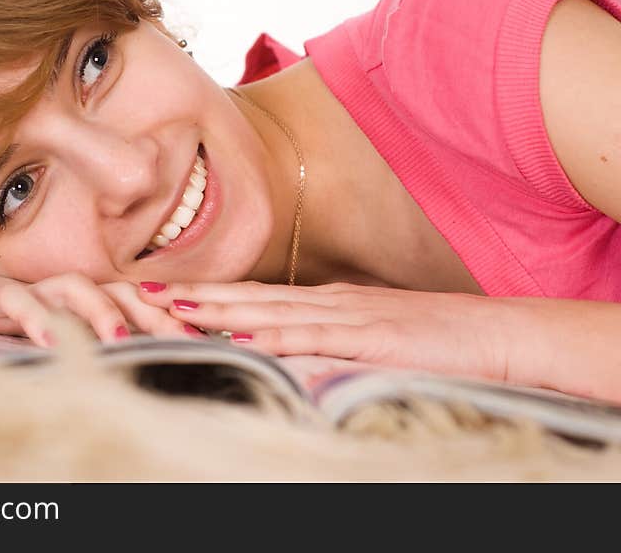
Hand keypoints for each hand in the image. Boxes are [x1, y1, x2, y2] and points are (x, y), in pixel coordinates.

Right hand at [0, 255, 189, 346]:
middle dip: (153, 314)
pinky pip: (21, 303)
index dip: (171, 317)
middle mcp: (69, 289)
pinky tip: (50, 341)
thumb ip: (92, 344)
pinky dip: (38, 319)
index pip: (139, 302)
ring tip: (121, 341)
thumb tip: (139, 366)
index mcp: (88, 298)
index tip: (208, 338)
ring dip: (102, 314)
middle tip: (183, 338)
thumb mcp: (56, 336)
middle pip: (120, 291)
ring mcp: (36, 289)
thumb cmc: (8, 318)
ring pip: (77, 290)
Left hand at [139, 280, 539, 384]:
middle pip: (253, 298)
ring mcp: (349, 316)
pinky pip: (317, 337)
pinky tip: (246, 338)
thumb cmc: (431, 338)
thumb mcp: (368, 334)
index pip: (258, 297)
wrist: (492, 334)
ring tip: (177, 307)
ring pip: (274, 311)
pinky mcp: (372, 337)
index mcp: (327, 303)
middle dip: (199, 295)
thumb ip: (327, 339)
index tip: (167, 293)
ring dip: (223, 310)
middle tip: (147, 291)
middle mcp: (329, 303)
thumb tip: (283, 348)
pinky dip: (278, 337)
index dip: (211, 294)